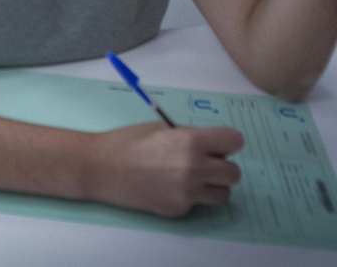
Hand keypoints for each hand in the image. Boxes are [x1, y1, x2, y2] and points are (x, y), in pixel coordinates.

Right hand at [87, 123, 244, 217]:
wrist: (101, 169)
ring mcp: (188, 192)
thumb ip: (189, 136)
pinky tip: (167, 187)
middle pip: (234, 172)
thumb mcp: (161, 128)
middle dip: (221, 166)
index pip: (235, 141)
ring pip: (223, 193)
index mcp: (191, 141)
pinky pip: (198, 203)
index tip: (218, 144)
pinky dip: (189, 196)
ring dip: (212, 185)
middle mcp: (194, 168)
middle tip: (204, 162)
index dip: (227, 142)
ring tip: (191, 177)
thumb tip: (209, 145)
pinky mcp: (179, 209)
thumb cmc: (127, 141)